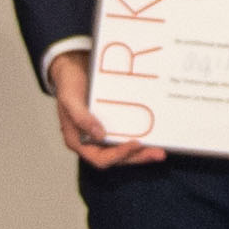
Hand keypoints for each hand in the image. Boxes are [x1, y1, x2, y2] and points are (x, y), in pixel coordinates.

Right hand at [50, 48, 159, 170]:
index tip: (135, 144)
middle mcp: (91, 142)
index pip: (100, 159)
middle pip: (117, 158)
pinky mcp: (110, 125)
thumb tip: (99, 135)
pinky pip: (125, 135)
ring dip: (141, 152)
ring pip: (123, 150)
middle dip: (137, 157)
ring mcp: (102, 134)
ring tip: (160, 151)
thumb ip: (81, 118)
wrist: (72, 69)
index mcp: (78, 141)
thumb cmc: (68, 85)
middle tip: (158, 154)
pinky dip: (139, 137)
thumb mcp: (70, 99)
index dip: (119, 155)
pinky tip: (154, 136)